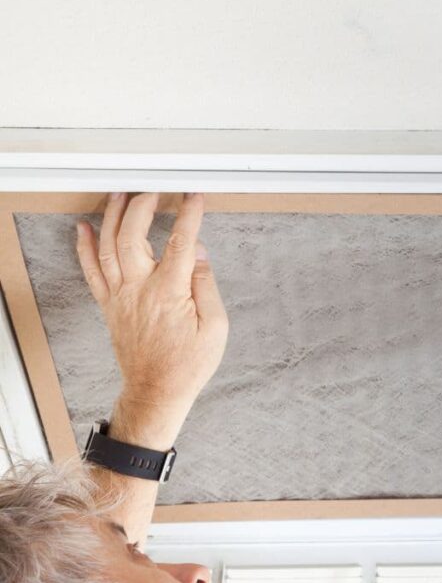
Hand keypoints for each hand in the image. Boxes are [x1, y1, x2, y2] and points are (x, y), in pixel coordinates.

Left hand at [75, 192, 227, 410]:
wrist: (157, 390)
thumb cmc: (188, 364)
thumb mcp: (215, 328)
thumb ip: (206, 286)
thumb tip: (198, 254)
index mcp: (170, 292)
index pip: (181, 242)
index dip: (189, 215)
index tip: (194, 197)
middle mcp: (140, 289)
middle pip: (133, 235)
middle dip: (143, 206)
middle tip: (155, 192)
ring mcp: (121, 296)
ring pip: (108, 246)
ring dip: (113, 217)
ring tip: (121, 196)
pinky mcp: (110, 306)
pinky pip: (92, 271)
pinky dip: (85, 247)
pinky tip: (85, 229)